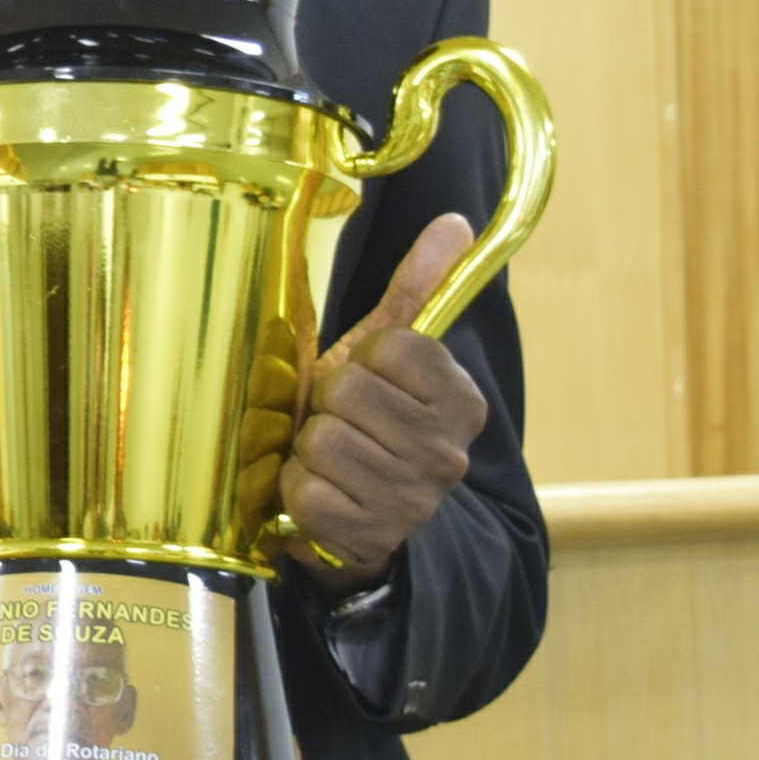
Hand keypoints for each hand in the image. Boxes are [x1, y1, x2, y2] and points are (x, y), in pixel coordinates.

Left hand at [278, 212, 488, 593]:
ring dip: (309, 450)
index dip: (363, 360)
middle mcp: (448, 452)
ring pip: (323, 439)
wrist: (356, 520)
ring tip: (328, 459)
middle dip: (328, 405)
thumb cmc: (365, 427)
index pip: (392, 346)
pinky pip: (306, 491)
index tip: (369, 382)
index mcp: (460, 401)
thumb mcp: (385, 358)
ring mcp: (412, 499)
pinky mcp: (370, 537)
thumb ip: (416, 292)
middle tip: (339, 423)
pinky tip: (320, 494)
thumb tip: (455, 222)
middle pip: (349, 391)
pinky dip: (298, 491)